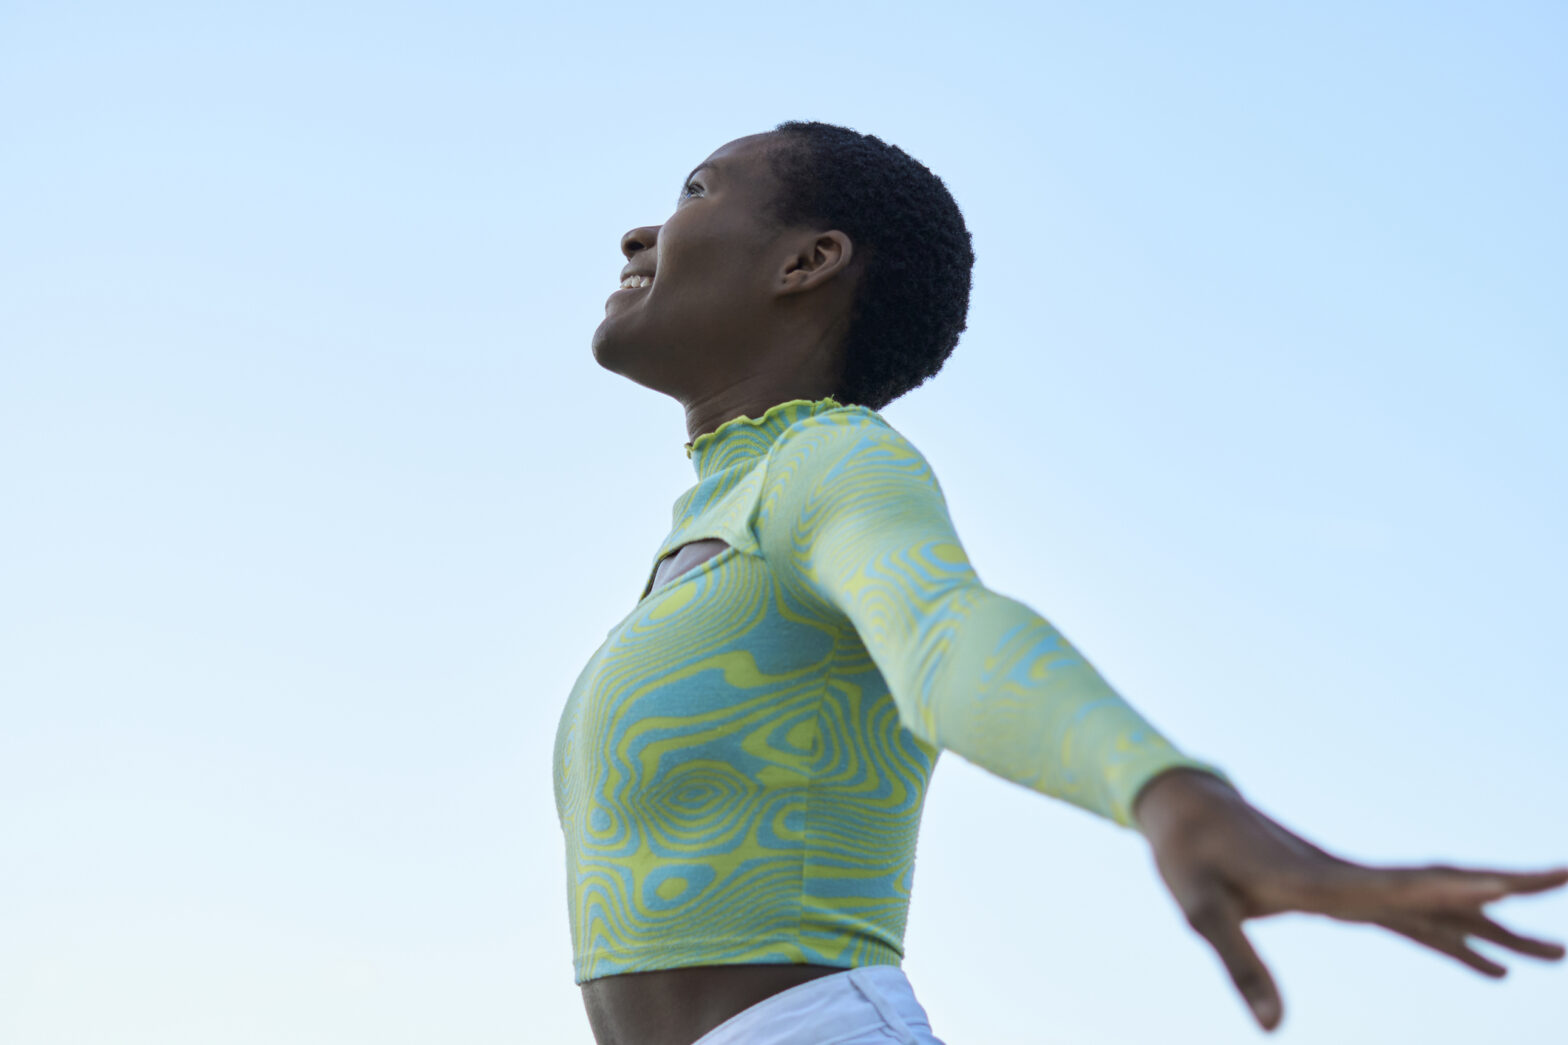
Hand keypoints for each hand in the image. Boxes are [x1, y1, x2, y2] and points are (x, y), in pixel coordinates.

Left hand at [1132, 768, 1567, 1031]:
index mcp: (1321, 881)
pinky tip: (1493, 969)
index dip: (1453, 888)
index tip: (1507, 882)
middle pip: (1439, 885)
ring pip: (1437, 906)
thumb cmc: (1188, 860)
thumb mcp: (1201, 912)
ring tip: (1561, 951)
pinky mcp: (1344, 897)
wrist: (1184, 811)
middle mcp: (1349, 880)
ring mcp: (1352, 886)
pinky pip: (1413, 922)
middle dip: (1506, 888)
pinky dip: (1454, 943)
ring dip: (1497, 924)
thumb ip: (1238, 964)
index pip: (1399, 887)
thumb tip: (1274, 1030)